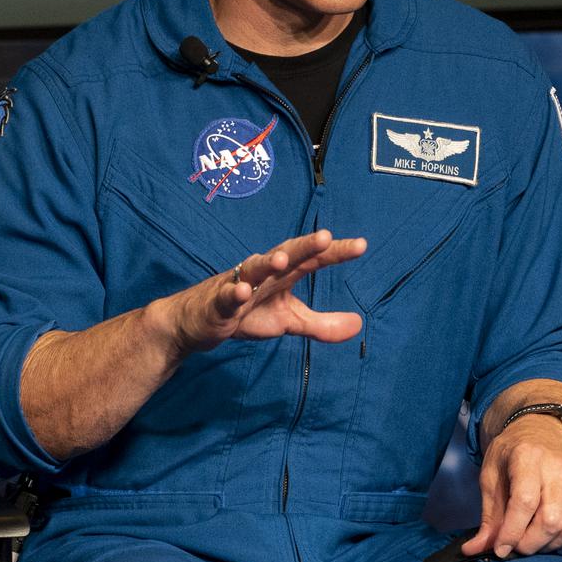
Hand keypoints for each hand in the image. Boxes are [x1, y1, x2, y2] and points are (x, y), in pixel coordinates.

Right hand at [165, 228, 365, 356]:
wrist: (200, 321)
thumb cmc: (247, 312)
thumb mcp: (289, 320)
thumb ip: (322, 324)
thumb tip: (359, 324)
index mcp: (284, 274)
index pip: (313, 259)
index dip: (335, 252)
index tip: (361, 246)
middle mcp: (264, 272)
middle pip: (287, 254)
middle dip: (305, 246)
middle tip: (326, 237)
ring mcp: (239, 284)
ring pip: (255, 268)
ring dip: (268, 262)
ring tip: (284, 260)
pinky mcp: (219, 302)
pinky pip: (227, 296)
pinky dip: (233, 293)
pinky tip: (242, 292)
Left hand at [461, 414, 561, 558]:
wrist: (545, 428)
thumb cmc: (513, 451)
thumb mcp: (491, 474)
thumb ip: (488, 515)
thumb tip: (475, 548)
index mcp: (527, 457)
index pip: (524, 501)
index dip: (512, 531)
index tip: (501, 548)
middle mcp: (556, 468)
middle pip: (551, 520)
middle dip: (530, 543)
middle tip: (516, 544)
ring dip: (548, 544)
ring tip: (531, 539)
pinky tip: (548, 534)